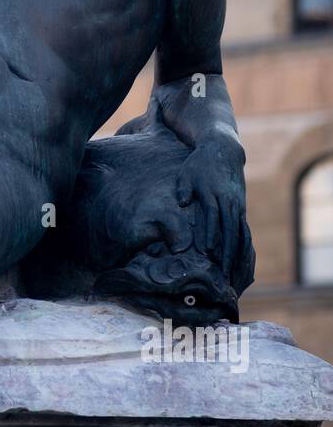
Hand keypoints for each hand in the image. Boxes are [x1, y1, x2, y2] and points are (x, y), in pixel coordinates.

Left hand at [175, 139, 246, 277]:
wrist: (223, 150)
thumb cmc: (199, 164)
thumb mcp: (187, 172)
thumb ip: (184, 188)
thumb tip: (182, 202)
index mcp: (213, 193)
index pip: (212, 216)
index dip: (210, 234)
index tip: (207, 252)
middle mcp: (229, 201)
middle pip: (229, 230)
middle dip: (227, 253)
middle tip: (224, 273)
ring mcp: (237, 206)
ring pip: (240, 234)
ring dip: (238, 255)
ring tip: (235, 276)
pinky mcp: (241, 209)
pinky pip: (245, 232)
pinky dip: (245, 249)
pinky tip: (244, 264)